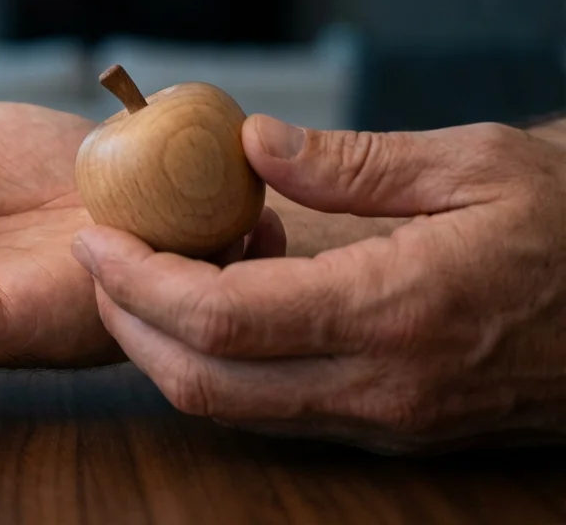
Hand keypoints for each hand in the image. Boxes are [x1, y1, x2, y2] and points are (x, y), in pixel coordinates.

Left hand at [75, 115, 565, 453]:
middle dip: (128, 323)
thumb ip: (351, 162)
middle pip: (203, 384)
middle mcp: (382, 386)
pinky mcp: (394, 429)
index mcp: (397, 311)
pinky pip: (275, 407)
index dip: (138, 283)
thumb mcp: (475, 165)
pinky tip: (238, 290)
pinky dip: (226, 358)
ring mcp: (387, 420)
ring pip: (231, 407)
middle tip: (103, 256)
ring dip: (169, 344)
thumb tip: (248, 142)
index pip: (221, 321)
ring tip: (167, 261)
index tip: (97, 237)